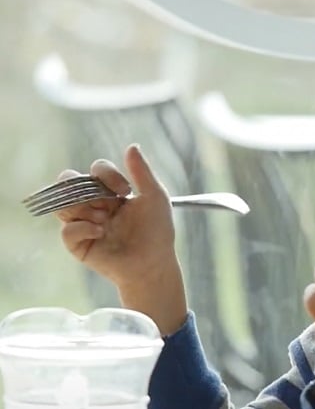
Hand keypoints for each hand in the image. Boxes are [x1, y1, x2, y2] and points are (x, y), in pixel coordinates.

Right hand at [55, 144, 186, 333]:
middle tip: (108, 204)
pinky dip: (83, 228)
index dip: (105, 174)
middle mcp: (92, 205)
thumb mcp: (154, 197)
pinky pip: (67, 230)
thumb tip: (132, 146)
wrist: (154, 263)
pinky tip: (100, 232)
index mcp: (110, 192)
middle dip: (86, 189)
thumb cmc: (156, 231)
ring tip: (104, 220)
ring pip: (63, 204)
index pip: (95, 170)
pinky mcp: (78, 244)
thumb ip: (142, 172)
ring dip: (85, 209)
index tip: (124, 190)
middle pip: (69, 182)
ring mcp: (83, 223)